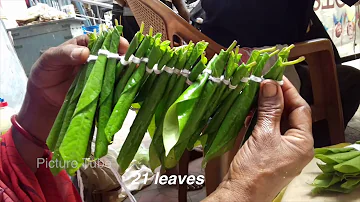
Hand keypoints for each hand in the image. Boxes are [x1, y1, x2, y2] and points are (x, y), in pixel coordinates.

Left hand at [14, 35, 128, 170]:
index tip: (123, 47)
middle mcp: (96, 58)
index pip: (103, 40)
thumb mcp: (50, 59)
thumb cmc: (45, 75)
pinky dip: (123, 86)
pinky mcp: (102, 90)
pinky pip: (115, 86)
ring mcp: (101, 75)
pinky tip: (131, 86)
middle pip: (114, 54)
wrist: (44, 101)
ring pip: (118, 70)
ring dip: (128, 71)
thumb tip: (85, 53)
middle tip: (133, 62)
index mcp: (84, 46)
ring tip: (136, 74)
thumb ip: (65, 53)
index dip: (114, 42)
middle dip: (126, 57)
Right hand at [205, 77, 313, 201]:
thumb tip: (271, 84)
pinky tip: (250, 113)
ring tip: (254, 96)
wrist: (240, 194)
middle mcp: (295, 146)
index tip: (275, 77)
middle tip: (262, 84)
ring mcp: (282, 150)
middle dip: (276, 98)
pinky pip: (268, 131)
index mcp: (303, 143)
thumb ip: (270, 109)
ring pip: (277, 122)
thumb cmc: (255, 169)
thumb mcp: (264, 135)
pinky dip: (260, 120)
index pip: (301, 109)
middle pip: (290, 114)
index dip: (289, 91)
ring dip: (266, 108)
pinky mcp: (268, 152)